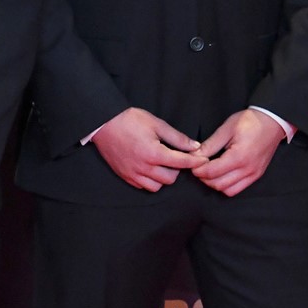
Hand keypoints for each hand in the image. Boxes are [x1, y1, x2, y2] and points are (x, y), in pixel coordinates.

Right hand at [89, 108, 205, 191]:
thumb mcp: (156, 124)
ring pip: (157, 186)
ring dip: (163, 177)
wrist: (103, 124)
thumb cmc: (130, 120)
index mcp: (154, 153)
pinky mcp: (125, 176)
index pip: (181, 163)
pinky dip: (150, 181)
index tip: (203, 160)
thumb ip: (177, 137)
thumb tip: (195, 146)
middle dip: (177, 169)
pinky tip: (150, 169)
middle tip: (176, 158)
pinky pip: (143, 186)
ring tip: (162, 165)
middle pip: (171, 179)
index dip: (195, 162)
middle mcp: (144, 167)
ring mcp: (133, 174)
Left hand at [193, 109, 284, 195]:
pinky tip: (222, 175)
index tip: (192, 164)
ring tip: (210, 171)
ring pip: (227, 190)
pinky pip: (238, 189)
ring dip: (215, 184)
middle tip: (199, 167)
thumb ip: (210, 145)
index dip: (198, 170)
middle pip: (217, 184)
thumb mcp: (227, 129)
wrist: (273, 121)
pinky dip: (227, 186)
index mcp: (239, 157)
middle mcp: (247, 169)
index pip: (211, 172)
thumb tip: (194, 155)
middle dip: (204, 178)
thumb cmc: (251, 121)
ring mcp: (253, 174)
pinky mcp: (257, 175)